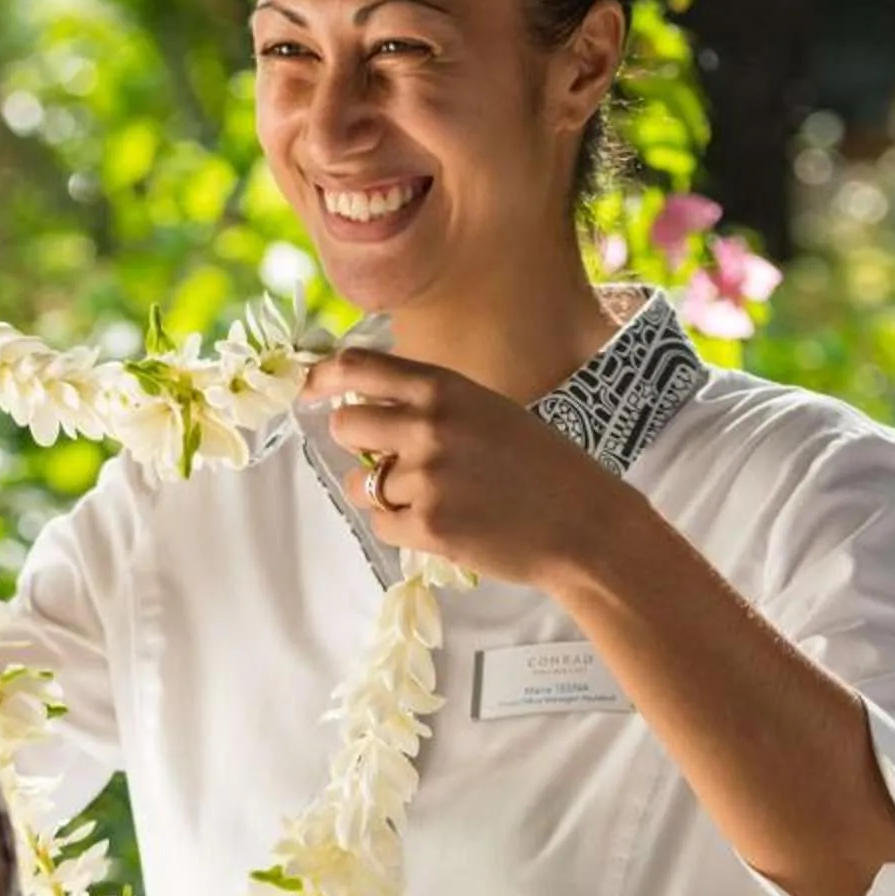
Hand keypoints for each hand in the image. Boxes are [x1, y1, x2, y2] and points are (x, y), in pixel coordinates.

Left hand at [308, 349, 616, 592]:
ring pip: (363, 483)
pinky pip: (382, 524)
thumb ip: (429, 403)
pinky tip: (446, 523)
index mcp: (444, 388)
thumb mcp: (487, 409)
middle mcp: (428, 426)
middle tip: (390, 457)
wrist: (585, 524)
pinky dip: (404, 527)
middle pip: (345, 424)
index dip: (322, 378)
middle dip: (357, 443)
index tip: (308, 392)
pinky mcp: (427, 527)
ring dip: (386, 493)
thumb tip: (361, 406)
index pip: (357, 367)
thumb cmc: (541, 465)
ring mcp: (426, 478)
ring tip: (440, 497)